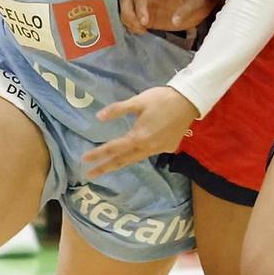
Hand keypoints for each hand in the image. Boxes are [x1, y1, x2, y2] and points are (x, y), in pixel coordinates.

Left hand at [82, 86, 199, 177]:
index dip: (98, 154)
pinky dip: (139, 154)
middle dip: (106, 167)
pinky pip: (150, 153)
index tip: (84, 160)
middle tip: (90, 174)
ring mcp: (159, 150)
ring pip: (136, 158)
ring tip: (109, 166)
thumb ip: (117, 110)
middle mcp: (148, 148)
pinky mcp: (169, 148)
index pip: (113, 148)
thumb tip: (99, 117)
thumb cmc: (161, 99)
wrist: (189, 101)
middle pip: (123, 160)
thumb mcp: (137, 102)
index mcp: (138, 137)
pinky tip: (136, 151)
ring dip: (121, 163)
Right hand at [118, 0, 214, 35]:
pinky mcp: (146, 16)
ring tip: (142, 32)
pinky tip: (142, 33)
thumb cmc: (199, 0)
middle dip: (127, 14)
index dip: (139, 9)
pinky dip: (131, 26)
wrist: (200, 2)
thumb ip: (187, 10)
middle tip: (140, 29)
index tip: (145, 23)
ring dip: (128, 22)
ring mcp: (146, 6)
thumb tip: (175, 21)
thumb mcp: (198, 3)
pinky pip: (131, 18)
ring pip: (125, 9)